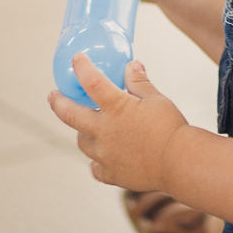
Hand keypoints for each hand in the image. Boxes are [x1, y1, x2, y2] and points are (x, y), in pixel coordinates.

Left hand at [48, 53, 187, 191]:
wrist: (179, 162)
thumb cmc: (171, 128)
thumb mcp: (157, 99)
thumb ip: (140, 82)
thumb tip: (132, 66)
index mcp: (116, 108)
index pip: (92, 82)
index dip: (82, 68)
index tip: (77, 59)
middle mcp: (104, 131)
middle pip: (70, 115)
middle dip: (59, 103)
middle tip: (53, 96)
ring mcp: (105, 155)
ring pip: (82, 142)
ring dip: (82, 132)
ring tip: (87, 127)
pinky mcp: (112, 174)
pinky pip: (96, 167)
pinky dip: (97, 160)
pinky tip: (103, 156)